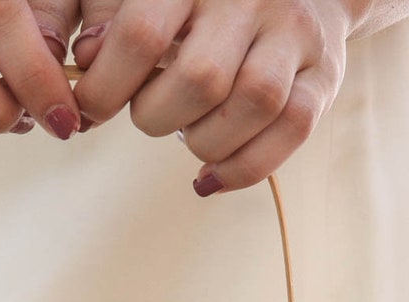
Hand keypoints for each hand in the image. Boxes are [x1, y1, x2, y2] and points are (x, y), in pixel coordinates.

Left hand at [72, 0, 357, 192]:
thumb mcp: (155, 0)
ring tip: (190, 136)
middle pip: (199, 79)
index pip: (141, 35)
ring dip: (205, 142)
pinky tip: (211, 177)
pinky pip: (292, 130)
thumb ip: (114, 26)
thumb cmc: (205, 5)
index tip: (90, 111)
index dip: (105, 87)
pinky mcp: (324, 72)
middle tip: (152, 115)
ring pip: (251, 103)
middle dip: (158, 117)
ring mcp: (293, 32)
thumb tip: (85, 61)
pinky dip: (244, 168)